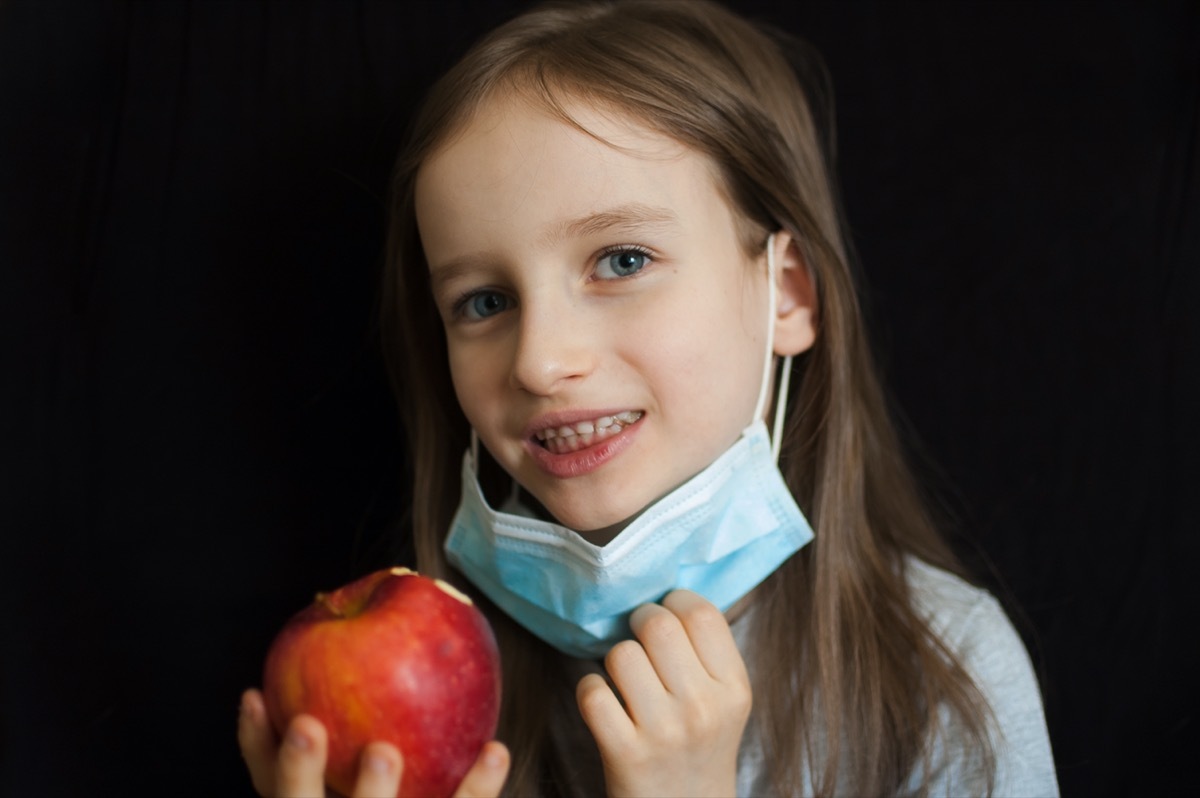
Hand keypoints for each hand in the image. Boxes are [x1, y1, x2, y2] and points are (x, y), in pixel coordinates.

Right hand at [237, 688, 509, 796]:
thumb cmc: (401, 783)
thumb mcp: (358, 759)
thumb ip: (353, 714)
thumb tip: (350, 621)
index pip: (271, 785)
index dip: (256, 743)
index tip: (255, 694)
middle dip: (296, 773)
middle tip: (306, 727)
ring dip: (370, 792)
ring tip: (382, 751)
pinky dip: (478, 788)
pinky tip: (494, 750)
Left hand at [576, 590, 751, 797]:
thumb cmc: (700, 743)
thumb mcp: (726, 700)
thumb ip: (707, 651)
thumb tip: (667, 591)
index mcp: (734, 688)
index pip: (702, 613)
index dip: (674, 602)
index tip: (666, 613)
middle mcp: (704, 709)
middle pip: (657, 625)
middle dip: (638, 620)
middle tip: (637, 635)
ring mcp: (664, 733)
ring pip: (621, 655)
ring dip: (614, 660)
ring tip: (626, 678)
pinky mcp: (626, 754)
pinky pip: (592, 692)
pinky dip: (590, 689)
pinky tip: (606, 702)